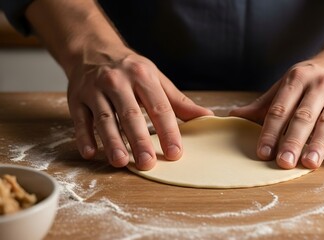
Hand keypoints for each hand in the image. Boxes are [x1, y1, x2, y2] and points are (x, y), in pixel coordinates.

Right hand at [67, 49, 212, 169]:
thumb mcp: (156, 79)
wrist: (93, 49)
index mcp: (142, 76)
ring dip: (112, 141)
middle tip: (148, 163)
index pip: (159, 107)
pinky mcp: (76, 98)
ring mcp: (94, 90)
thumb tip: (206, 116)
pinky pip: (80, 120)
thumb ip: (178, 101)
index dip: (168, 131)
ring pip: (104, 118)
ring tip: (120, 162)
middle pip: (131, 114)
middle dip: (139, 140)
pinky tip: (90, 153)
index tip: (176, 152)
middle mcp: (118, 81)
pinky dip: (84, 137)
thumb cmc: (130, 69)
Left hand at [231, 48, 323, 168]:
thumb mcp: (288, 82)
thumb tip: (233, 115)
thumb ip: (265, 102)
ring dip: (318, 143)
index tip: (263, 152)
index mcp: (296, 79)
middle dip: (292, 140)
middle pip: (303, 116)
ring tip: (309, 164)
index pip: (280, 109)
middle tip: (283, 162)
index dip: (270, 132)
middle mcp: (319, 85)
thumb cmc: (314, 76)